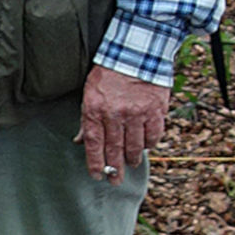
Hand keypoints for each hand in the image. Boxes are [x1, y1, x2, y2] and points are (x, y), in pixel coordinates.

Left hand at [75, 65, 169, 183]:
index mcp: (95, 109)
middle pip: (115, 149)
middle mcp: (116, 114)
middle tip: (115, 181)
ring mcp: (137, 113)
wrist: (134, 53)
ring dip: (132, 158)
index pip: (94, 143)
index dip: (95, 163)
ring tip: (131, 163)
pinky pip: (153, 136)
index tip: (97, 176)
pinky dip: (149, 144)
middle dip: (114, 169)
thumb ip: (87, 119)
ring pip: (135, 146)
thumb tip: (79, 142)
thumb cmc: (108, 74)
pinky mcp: (155, 110)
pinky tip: (145, 146)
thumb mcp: (89, 93)